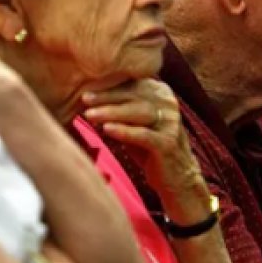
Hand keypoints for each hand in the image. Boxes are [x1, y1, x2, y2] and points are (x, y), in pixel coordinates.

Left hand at [82, 79, 210, 222]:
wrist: (177, 178)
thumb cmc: (149, 148)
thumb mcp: (134, 123)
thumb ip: (119, 109)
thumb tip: (88, 99)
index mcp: (161, 93)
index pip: (132, 84)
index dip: (109, 84)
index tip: (85, 86)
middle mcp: (169, 104)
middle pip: (134, 94)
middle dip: (107, 96)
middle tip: (84, 98)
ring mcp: (171, 123)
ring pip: (139, 111)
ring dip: (112, 112)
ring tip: (89, 115)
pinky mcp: (168, 143)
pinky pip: (144, 135)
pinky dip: (124, 131)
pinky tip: (106, 129)